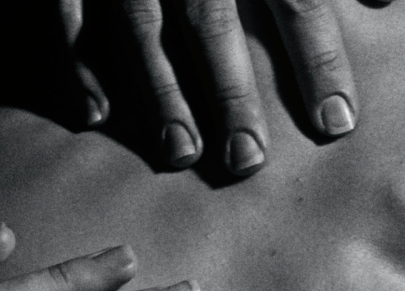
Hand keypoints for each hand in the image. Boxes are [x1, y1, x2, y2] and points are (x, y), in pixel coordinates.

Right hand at [62, 0, 367, 174]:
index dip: (319, 59)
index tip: (336, 122)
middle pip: (214, 23)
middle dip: (232, 93)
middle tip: (249, 161)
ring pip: (142, 24)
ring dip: (160, 92)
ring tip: (181, 153)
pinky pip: (68, 10)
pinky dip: (78, 61)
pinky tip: (95, 114)